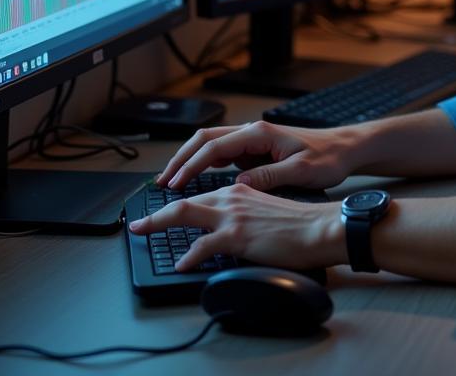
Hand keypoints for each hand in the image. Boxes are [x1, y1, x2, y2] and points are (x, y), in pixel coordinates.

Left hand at [129, 182, 345, 271]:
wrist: (318, 227)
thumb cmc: (300, 223)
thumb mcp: (267, 209)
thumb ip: (246, 212)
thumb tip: (232, 224)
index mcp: (239, 190)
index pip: (201, 195)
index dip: (177, 204)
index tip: (162, 212)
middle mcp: (232, 197)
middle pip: (184, 202)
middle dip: (156, 214)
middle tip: (137, 225)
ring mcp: (233, 215)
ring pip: (185, 214)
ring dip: (159, 224)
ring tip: (141, 234)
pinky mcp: (237, 234)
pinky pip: (203, 246)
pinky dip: (189, 256)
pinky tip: (181, 264)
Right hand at [156, 120, 363, 191]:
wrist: (346, 148)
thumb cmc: (328, 157)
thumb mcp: (300, 171)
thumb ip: (267, 177)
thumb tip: (237, 186)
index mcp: (259, 133)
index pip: (214, 147)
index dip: (190, 166)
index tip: (174, 184)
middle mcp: (253, 131)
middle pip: (205, 140)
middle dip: (181, 159)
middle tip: (163, 182)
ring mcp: (254, 139)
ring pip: (212, 145)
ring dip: (191, 160)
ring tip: (173, 181)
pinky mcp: (258, 148)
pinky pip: (224, 153)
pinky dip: (206, 164)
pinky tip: (198, 179)